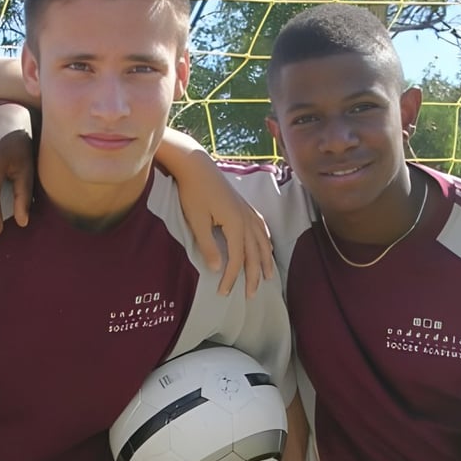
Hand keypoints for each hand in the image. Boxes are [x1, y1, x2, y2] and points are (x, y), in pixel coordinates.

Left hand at [172, 157, 273, 297]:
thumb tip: (216, 269)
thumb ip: (207, 246)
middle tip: (250, 295)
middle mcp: (246, 219)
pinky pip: (261, 227)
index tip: (224, 293)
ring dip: (265, 261)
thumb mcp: (197, 221)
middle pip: (254, 254)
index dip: (231, 278)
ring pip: (262, 241)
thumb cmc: (193, 192)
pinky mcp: (244, 205)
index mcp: (235, 224)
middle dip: (253, 276)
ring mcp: (247, 211)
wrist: (196, 165)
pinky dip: (266, 240)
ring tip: (267, 277)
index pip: (237, 259)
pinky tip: (267, 247)